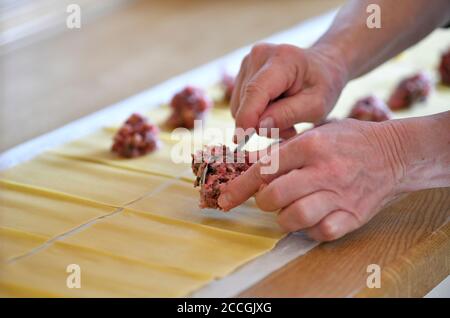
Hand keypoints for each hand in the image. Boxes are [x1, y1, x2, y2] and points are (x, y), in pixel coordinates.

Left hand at [219, 119, 405, 240]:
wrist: (395, 154)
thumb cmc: (349, 141)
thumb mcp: (316, 133)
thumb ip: (285, 150)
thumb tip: (252, 166)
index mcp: (310, 146)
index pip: (264, 169)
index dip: (239, 187)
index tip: (225, 199)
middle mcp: (323, 171)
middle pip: (273, 196)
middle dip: (263, 201)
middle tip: (269, 197)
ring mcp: (339, 195)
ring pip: (293, 218)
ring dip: (283, 217)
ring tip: (290, 208)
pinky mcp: (353, 215)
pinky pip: (319, 232)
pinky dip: (309, 229)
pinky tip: (313, 217)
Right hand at [231, 43, 347, 138]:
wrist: (323, 65)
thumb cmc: (324, 85)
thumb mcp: (316, 105)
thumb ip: (289, 114)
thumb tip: (259, 126)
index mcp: (282, 59)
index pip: (256, 90)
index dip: (247, 116)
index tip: (241, 139)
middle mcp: (259, 55)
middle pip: (246, 101)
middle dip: (260, 123)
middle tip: (289, 128)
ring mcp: (248, 61)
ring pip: (239, 104)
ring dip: (258, 120)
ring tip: (284, 117)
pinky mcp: (242, 71)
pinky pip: (240, 102)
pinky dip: (254, 113)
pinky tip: (274, 110)